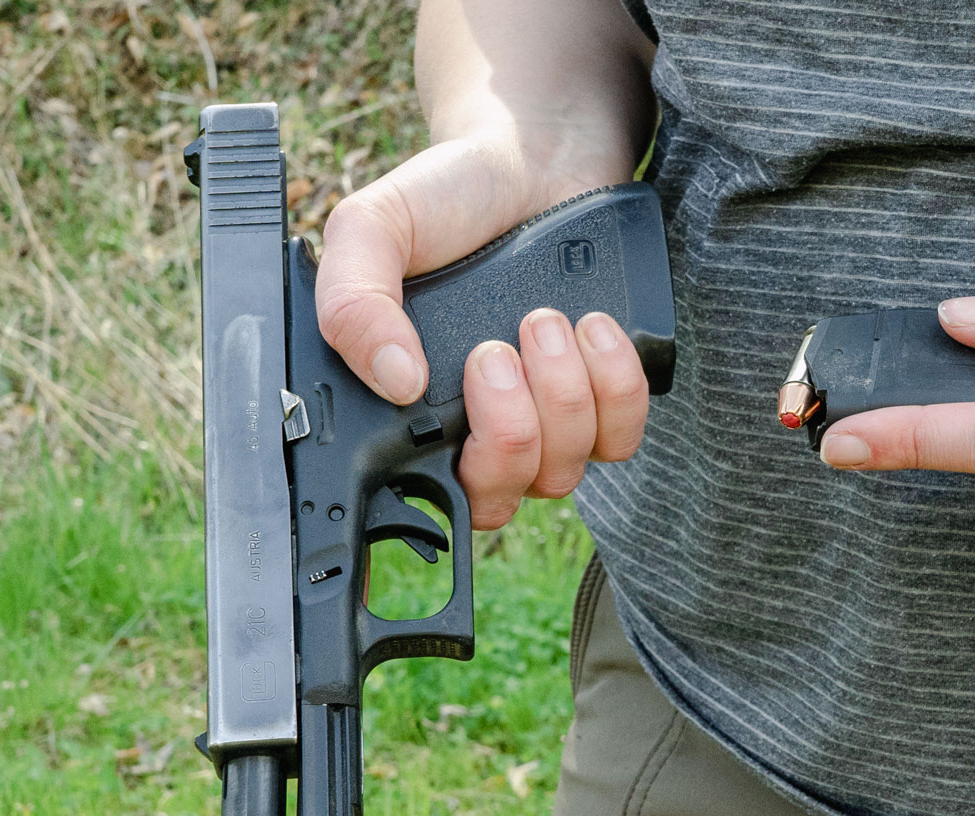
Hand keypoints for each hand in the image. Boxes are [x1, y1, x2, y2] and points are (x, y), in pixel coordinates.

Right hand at [316, 136, 648, 529]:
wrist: (536, 156)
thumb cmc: (452, 198)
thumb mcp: (375, 227)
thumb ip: (353, 297)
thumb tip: (393, 379)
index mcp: (412, 405)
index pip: (418, 496)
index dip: (429, 499)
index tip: (441, 433)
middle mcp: (479, 424)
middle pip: (497, 499)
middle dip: (505, 436)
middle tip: (495, 352)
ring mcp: (548, 417)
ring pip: (561, 472)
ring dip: (559, 399)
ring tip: (543, 320)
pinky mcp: (607, 395)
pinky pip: (621, 435)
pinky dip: (614, 387)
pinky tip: (593, 326)